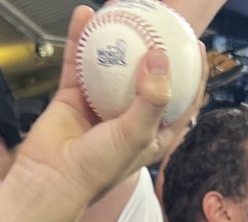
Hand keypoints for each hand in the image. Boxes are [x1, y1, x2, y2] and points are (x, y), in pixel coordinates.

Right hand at [12, 6, 207, 208]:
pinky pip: (79, 62)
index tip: (196, 47)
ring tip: (123, 12)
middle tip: (161, 22)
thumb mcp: (136, 135)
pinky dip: (81, 39)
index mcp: (152, 134)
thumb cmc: (98, 169)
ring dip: (117, 39)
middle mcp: (129, 118)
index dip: (193, 75)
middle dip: (155, 50)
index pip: (182, 101)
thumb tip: (159, 56)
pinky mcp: (73, 97)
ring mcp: (101, 105)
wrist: (51, 180)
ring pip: (112, 65)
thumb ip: (152, 97)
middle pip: (148, 77)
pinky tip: (85, 16)